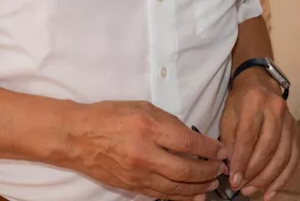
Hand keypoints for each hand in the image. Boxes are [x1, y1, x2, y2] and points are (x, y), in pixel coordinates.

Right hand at [61, 100, 226, 200]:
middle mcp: (145, 154)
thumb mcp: (143, 108)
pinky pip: (161, 195)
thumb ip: (169, 123)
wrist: (77, 137)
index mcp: (149, 128)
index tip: (222, 150)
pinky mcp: (131, 187)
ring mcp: (138, 174)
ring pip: (175, 188)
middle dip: (208, 172)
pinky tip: (193, 196)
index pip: (188, 143)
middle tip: (220, 169)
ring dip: (198, 188)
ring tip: (212, 185)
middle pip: (186, 170)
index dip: (210, 149)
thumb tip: (193, 140)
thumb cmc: (110, 117)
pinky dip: (179, 197)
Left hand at [218, 69, 297, 199]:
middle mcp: (276, 110)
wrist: (261, 84)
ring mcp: (290, 121)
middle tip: (241, 187)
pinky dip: (283, 179)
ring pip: (282, 155)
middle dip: (254, 172)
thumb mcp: (228, 115)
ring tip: (252, 190)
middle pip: (268, 147)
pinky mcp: (296, 132)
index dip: (241, 161)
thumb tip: (229, 169)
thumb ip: (228, 141)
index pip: (249, 136)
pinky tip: (271, 192)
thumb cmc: (241, 101)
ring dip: (267, 178)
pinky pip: (293, 159)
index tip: (233, 179)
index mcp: (255, 102)